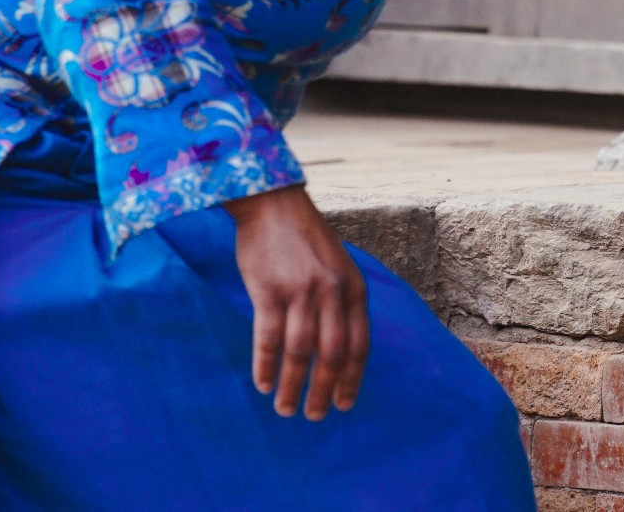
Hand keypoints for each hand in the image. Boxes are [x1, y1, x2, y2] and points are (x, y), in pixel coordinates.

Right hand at [226, 184, 368, 420]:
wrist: (274, 206)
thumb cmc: (305, 241)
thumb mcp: (339, 268)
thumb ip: (342, 302)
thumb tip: (342, 348)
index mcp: (354, 289)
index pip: (360, 344)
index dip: (352, 378)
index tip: (346, 404)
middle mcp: (333, 293)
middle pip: (333, 354)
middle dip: (325, 390)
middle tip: (316, 416)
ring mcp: (301, 291)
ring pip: (301, 352)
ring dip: (293, 385)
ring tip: (285, 409)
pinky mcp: (270, 290)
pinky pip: (269, 337)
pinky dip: (266, 364)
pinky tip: (263, 383)